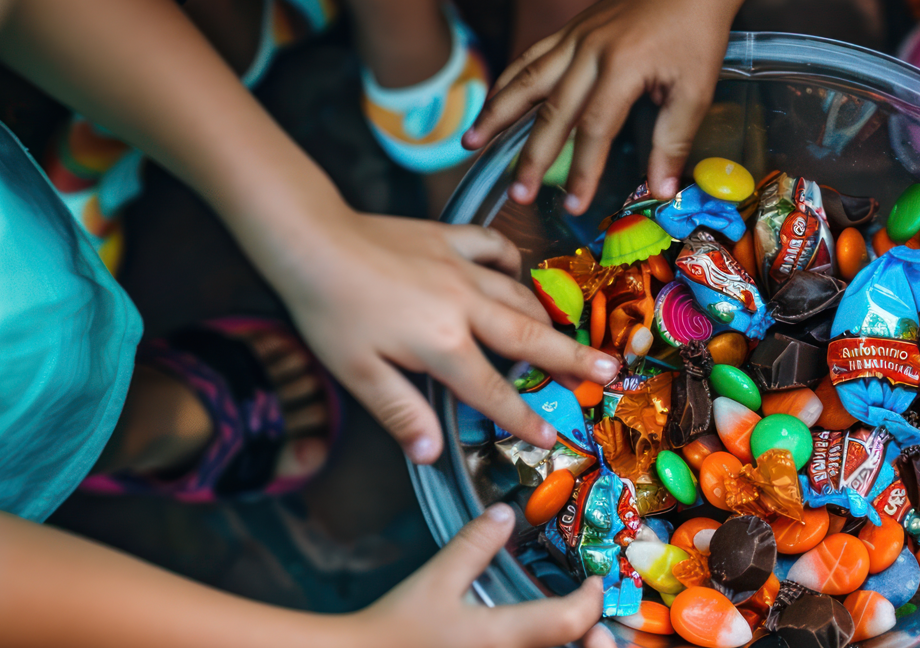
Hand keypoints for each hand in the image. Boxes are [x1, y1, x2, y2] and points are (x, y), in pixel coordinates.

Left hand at [277, 214, 619, 462]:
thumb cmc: (329, 311)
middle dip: (571, 358)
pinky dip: (511, 263)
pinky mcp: (449, 237)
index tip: (553, 436)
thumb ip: (401, 413)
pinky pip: (493, 248)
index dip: (524, 418)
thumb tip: (432, 453)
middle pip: (529, 336)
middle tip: (609, 371)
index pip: (493, 390)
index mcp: (442, 343)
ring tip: (569, 335)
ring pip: (518, 293)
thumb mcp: (358, 373)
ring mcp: (460, 266)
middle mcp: (463, 304)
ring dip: (547, 316)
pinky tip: (515, 276)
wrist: (310, 238)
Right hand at [354, 504, 615, 647]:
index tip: (594, 583)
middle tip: (594, 618)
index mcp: (502, 636)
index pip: (570, 620)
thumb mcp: (435, 580)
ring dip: (570, 645)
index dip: (591, 600)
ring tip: (575, 629)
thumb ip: (474, 545)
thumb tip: (504, 514)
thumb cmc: (394, 628)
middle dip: (595, 636)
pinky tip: (537, 639)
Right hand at [461, 0, 741, 213]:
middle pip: (552, 111)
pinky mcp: (571, 30)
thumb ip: (674, 140)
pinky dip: (508, 80)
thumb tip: (661, 190)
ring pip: (527, 79)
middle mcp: (590, 51)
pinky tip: (493, 102)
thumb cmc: (695, 33)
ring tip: (471, 143)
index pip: (594, 129)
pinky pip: (531, 56)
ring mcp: (575, 38)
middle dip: (532, 157)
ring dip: (497, 113)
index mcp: (622, 66)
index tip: (574, 205)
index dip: (583, 171)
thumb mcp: (696, 89)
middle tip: (518, 193)